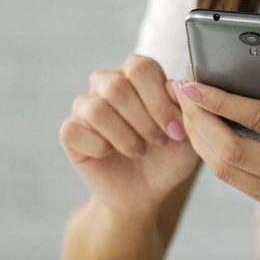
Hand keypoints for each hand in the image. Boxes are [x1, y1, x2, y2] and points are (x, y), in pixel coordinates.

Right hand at [60, 55, 199, 212]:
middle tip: (158, 142)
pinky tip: (111, 155)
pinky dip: (99, 148)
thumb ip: (186, 106)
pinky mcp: (70, 131)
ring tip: (139, 151)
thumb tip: (177, 85)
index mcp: (138, 75)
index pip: (141, 69)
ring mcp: (85, 106)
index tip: (175, 131)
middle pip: (117, 88)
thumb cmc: (169, 157)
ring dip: (124, 137)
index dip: (159, 102)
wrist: (148, 191)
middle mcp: (108, 83)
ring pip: (97, 109)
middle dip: (143, 122)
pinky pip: (75, 131)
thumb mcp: (189, 134)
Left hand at [176, 80, 259, 237]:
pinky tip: (205, 134)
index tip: (195, 83)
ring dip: (200, 140)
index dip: (224, 101)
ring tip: (186, 111)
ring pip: (228, 172)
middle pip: (233, 151)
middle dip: (199, 120)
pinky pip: (238, 183)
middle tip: (180, 93)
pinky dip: (214, 157)